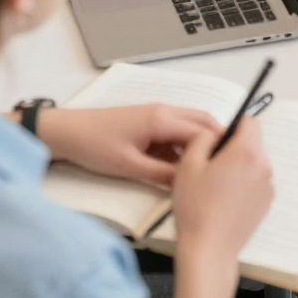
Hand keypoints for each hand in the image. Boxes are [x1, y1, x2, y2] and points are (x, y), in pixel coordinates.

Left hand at [40, 103, 217, 185]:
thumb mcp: (130, 166)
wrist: (67, 132)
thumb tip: (189, 186)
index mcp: (162, 119)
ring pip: (190, 127)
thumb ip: (162, 175)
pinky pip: (176, 132)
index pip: (203, 131)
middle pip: (202, 122)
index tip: (231, 169)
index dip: (219, 148)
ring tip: (208, 171)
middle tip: (227, 169)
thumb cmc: (96, 146)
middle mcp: (164, 112)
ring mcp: (156, 115)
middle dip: (216, 142)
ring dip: (199, 145)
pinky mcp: (148, 122)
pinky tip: (184, 168)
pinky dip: (184, 147)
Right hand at [171, 118, 273, 262]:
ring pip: (255, 163)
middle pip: (254, 143)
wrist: (209, 248)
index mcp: (247, 152)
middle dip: (235, 147)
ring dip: (240, 166)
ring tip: (217, 185)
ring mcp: (268, 186)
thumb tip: (214, 133)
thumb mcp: (189, 164)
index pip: (251, 122)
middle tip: (211, 165)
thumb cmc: (196, 205)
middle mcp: (264, 166)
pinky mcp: (267, 204)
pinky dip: (245, 183)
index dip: (234, 125)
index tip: (218, 140)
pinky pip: (258, 182)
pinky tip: (226, 200)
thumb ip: (202, 138)